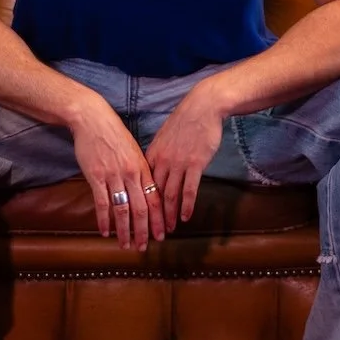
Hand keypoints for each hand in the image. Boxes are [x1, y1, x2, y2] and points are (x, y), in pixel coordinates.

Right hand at [66, 94, 165, 249]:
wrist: (93, 119)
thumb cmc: (114, 134)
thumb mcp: (133, 151)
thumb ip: (141, 171)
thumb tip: (147, 190)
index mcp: (143, 168)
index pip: (155, 199)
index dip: (159, 219)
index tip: (162, 235)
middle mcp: (131, 174)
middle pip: (141, 208)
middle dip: (144, 231)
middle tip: (144, 247)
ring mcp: (114, 175)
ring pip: (123, 209)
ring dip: (125, 231)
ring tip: (125, 245)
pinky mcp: (96, 176)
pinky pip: (102, 203)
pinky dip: (104, 220)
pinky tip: (105, 232)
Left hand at [143, 81, 226, 232]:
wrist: (202, 107)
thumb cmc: (184, 121)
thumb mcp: (164, 137)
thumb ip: (157, 155)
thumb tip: (152, 170)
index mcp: (151, 155)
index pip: (142, 185)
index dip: (139, 204)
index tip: (136, 218)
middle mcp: (162, 162)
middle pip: (153, 194)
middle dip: (151, 216)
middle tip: (150, 232)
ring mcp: (178, 163)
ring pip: (170, 195)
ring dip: (169, 215)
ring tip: (168, 230)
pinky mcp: (195, 164)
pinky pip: (189, 190)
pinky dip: (187, 206)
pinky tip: (186, 217)